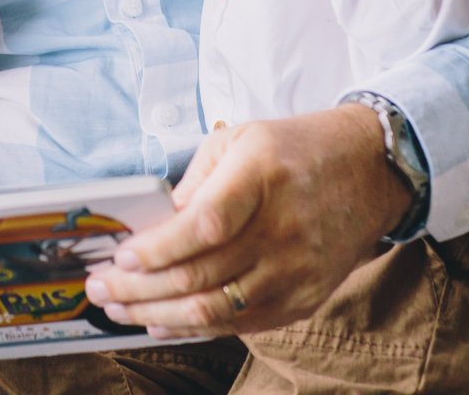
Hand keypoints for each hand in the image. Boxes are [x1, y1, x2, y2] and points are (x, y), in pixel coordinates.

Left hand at [82, 105, 411, 336]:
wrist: (370, 170)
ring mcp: (296, 270)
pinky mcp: (304, 298)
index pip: (204, 225)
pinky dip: (195, 329)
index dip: (158, 249)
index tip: (120, 258)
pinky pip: (241, 324)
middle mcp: (282, 228)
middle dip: (138, 288)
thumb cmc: (295, 149)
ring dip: (157, 314)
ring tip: (118, 310)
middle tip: (98, 289)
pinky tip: (161, 322)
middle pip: (201, 274)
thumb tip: (153, 228)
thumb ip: (195, 184)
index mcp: (261, 176)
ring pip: (215, 309)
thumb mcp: (239, 140)